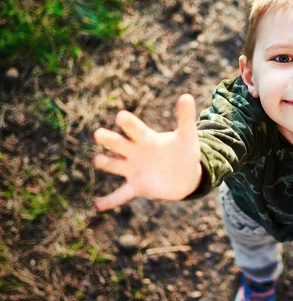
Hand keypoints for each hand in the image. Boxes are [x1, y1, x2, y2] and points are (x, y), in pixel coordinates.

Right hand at [93, 94, 201, 210]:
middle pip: (120, 144)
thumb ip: (186, 118)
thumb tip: (187, 96)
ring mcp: (134, 169)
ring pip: (117, 166)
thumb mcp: (187, 136)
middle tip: (99, 134)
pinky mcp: (137, 187)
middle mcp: (136, 152)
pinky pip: (121, 194)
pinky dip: (110, 200)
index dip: (130, 124)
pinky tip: (97, 205)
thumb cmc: (183, 151)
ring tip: (98, 160)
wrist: (185, 174)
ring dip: (107, 163)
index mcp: (147, 139)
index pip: (137, 130)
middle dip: (110, 140)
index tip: (121, 116)